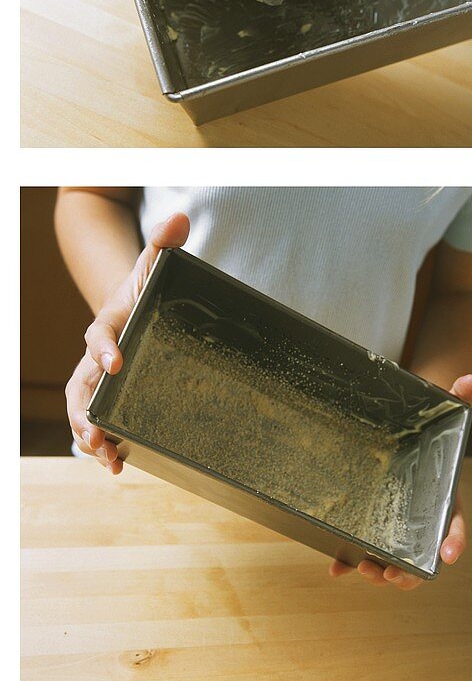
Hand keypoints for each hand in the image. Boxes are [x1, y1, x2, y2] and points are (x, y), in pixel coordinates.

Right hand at [64, 213, 190, 474]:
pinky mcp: (117, 394)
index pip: (99, 335)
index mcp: (108, 323)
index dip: (104, 349)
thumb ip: (164, 243)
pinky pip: (105, 421)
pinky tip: (122, 462)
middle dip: (84, 411)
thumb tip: (181, 218)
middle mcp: (98, 355)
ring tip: (108, 457)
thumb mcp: (155, 265)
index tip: (116, 362)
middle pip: (80, 386)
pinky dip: (109, 442)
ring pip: (87, 410)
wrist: (140, 305)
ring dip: (93, 435)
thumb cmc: (147, 287)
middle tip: (94, 433)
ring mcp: (104, 379)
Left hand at [329, 373, 471, 589]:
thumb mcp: (447, 408)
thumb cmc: (433, 424)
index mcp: (446, 498)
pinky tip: (335, 568)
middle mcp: (422, 519)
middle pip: (421, 556)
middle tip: (393, 574)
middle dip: (410, 572)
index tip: (448, 556)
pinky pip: (363, 549)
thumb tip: (471, 380)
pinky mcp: (373, 525)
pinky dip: (348, 562)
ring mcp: (396, 525)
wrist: (411, 428)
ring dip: (379, 572)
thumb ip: (461, 396)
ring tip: (364, 570)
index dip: (454, 541)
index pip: (454, 524)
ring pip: (393, 560)